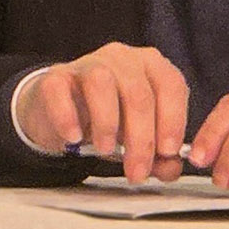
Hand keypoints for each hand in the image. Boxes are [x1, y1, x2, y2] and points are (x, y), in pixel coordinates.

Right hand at [12, 42, 192, 181]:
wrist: (64, 113)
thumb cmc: (110, 120)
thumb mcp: (139, 139)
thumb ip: (159, 156)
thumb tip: (171, 168)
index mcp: (151, 67)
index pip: (171, 84)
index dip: (173, 120)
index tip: (167, 152)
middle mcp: (122, 58)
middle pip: (138, 93)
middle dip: (141, 138)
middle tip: (136, 170)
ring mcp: (86, 63)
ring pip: (102, 82)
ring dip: (107, 122)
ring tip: (105, 149)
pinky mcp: (55, 76)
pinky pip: (60, 90)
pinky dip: (67, 117)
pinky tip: (74, 137)